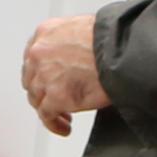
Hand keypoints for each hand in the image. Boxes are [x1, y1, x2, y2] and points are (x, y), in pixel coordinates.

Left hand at [20, 12, 108, 135]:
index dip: (41, 73)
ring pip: (36, 99)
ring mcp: (44, 76)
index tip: (48, 81)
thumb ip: (71, 42)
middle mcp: (40, 53)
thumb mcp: (85, 28)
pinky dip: (54, 124)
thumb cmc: (114, 40)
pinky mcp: (55, 97)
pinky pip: (46, 116)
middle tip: (55, 100)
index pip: (33, 57)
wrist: (124, 53)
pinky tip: (64, 127)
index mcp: (46, 33)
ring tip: (63, 117)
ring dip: (49, 109)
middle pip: (32, 79)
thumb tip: (75, 56)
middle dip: (43, 92)